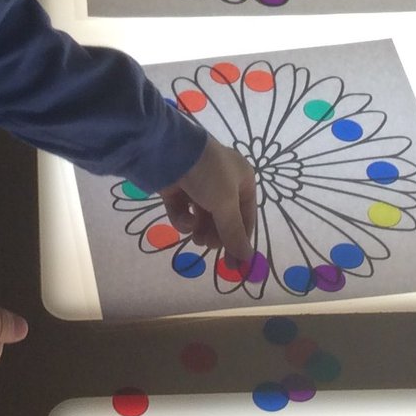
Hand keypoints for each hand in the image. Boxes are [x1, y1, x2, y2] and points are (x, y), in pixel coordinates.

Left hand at [158, 135, 257, 261]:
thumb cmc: (207, 174)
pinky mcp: (177, 188)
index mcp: (242, 180)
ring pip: (203, 216)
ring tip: (197, 239)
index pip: (246, 217)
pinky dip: (184, 218)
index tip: (235, 266)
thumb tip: (248, 259)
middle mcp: (223, 182)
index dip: (241, 241)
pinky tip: (184, 219)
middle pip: (224, 218)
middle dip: (217, 235)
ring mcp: (198, 184)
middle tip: (209, 247)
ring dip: (201, 230)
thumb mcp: (225, 204)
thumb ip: (234, 233)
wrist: (167, 149)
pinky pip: (184, 210)